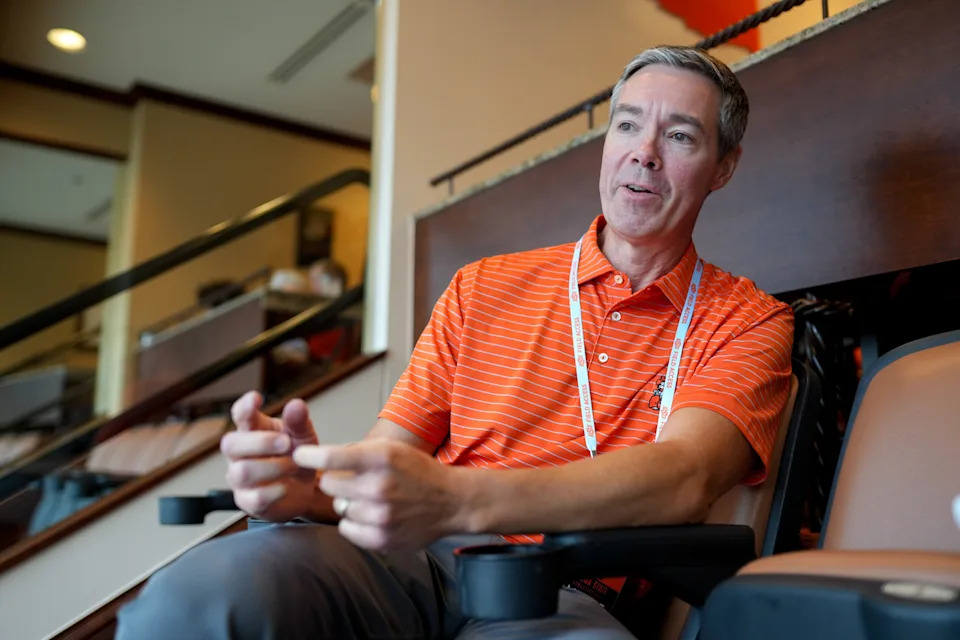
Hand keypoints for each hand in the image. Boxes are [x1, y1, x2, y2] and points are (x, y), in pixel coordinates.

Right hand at [221, 391, 320, 521]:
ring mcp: (241, 479)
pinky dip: (274, 491)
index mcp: (252, 431)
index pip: (240, 415)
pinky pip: (254, 498)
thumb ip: (299, 421)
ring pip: (242, 472)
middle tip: (286, 443)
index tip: (256, 398)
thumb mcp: (303, 435)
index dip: (244, 407)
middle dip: (260, 442)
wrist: (306, 489)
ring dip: (272, 467)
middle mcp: (240, 454)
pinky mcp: (248, 502)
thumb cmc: (297, 455)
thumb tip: (296, 405)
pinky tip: (286, 486)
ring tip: (293, 466)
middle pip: (230, 444)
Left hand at [293, 439, 468, 549]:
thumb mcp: (392, 448)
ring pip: (339, 507)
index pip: (329, 457)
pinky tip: (373, 515)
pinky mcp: (381, 539)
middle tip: (351, 480)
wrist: (452, 502)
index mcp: (381, 458)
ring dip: (349, 502)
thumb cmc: (418, 471)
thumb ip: (357, 450)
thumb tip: (318, 455)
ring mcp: (380, 516)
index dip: (307, 456)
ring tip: (372, 498)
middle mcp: (379, 486)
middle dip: (335, 480)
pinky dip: (355, 522)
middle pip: (328, 484)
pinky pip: (346, 528)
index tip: (298, 456)